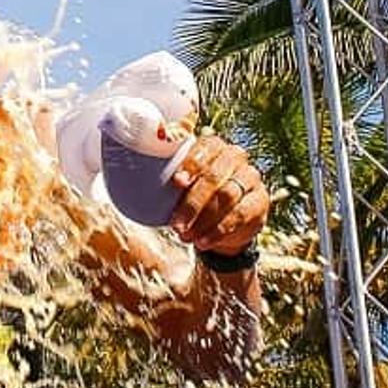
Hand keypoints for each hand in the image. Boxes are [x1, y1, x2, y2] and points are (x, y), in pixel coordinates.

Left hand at [167, 133, 267, 253]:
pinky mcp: (260, 200)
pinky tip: (204, 241)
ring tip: (186, 236)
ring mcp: (251, 178)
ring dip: (204, 220)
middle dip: (192, 203)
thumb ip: (165, 177)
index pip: (204, 150)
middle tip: (176, 224)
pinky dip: (219, 230)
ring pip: (227, 197)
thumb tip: (126, 173)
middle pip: (215, 177)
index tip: (176, 183)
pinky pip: (241, 214)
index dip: (191, 166)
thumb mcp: (179, 185)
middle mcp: (235, 157)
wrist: (224, 222)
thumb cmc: (193, 196)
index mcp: (213, 146)